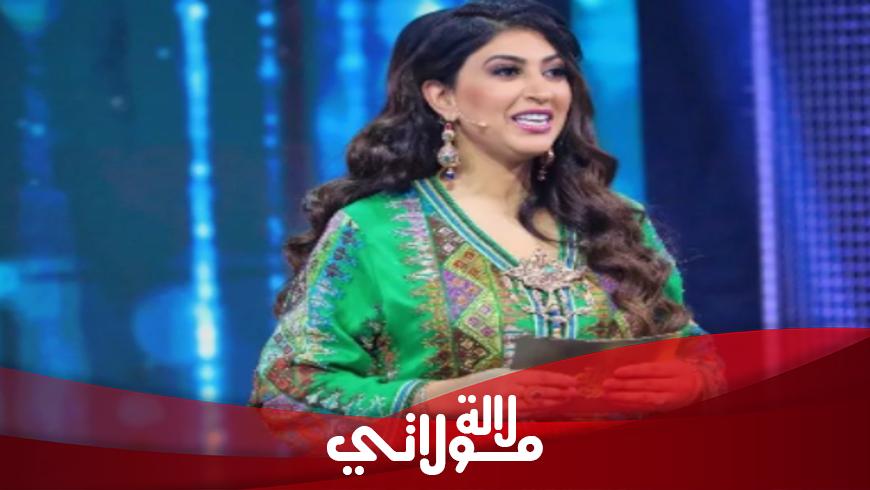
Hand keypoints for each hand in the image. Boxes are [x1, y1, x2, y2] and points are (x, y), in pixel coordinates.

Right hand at [415, 368, 578, 417]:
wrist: (448, 396)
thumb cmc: (471, 388)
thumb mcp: (493, 378)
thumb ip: (512, 381)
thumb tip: (533, 386)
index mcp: (506, 374)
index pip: (537, 375)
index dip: (556, 378)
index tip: (571, 380)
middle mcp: (506, 383)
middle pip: (538, 387)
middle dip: (558, 389)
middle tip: (576, 391)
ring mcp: (501, 398)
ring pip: (533, 400)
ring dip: (551, 401)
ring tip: (567, 400)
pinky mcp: (496, 411)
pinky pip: (520, 413)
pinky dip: (535, 412)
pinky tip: (546, 412)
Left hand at [601, 360, 702, 411]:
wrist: (700, 387)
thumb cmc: (679, 371)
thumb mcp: (671, 362)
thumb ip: (652, 365)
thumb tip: (625, 366)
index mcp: (673, 370)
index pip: (651, 371)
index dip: (633, 371)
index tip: (616, 372)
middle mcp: (672, 385)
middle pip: (646, 386)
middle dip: (624, 386)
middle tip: (606, 384)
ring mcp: (669, 399)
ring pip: (644, 399)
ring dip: (624, 397)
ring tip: (607, 394)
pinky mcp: (665, 408)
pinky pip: (645, 408)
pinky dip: (630, 405)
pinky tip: (617, 403)